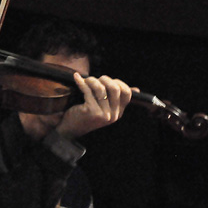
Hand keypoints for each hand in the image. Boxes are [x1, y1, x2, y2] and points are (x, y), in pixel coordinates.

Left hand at [19, 74, 134, 141]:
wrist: (70, 129)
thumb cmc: (86, 114)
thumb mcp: (103, 107)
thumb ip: (115, 98)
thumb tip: (136, 89)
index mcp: (118, 113)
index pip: (127, 93)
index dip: (118, 82)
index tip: (106, 81)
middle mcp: (113, 115)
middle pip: (115, 88)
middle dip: (104, 79)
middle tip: (94, 79)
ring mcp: (103, 114)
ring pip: (100, 88)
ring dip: (91, 80)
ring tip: (84, 80)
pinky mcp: (92, 112)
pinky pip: (88, 91)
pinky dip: (81, 82)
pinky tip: (76, 78)